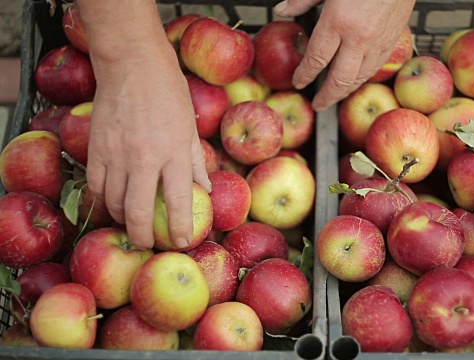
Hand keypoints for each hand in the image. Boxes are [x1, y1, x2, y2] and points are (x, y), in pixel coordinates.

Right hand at [86, 43, 209, 249]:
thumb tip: (204, 190)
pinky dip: (103, 200)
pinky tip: (112, 203)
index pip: (180, 201)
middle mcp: (144, 158)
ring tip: (132, 224)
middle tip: (149, 245)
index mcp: (174, 152)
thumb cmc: (168, 92)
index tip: (182, 243)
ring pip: (112, 203)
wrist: (132, 64)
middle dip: (143, 237)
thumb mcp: (190, 127)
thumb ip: (195, 162)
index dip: (181, 228)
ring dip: (122, 220)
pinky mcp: (96, 148)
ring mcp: (116, 155)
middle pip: (138, 212)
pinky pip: (95, 186)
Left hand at [275, 0, 415, 110]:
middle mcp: (359, 36)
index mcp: (338, 21)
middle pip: (340, 79)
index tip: (298, 81)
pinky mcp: (394, 37)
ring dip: (346, 90)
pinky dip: (364, 77)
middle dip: (327, 96)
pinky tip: (357, 78)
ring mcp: (379, 40)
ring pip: (361, 77)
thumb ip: (303, 0)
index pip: (316, 59)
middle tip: (318, 104)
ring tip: (335, 96)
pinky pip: (377, 66)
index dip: (305, 74)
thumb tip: (282, 10)